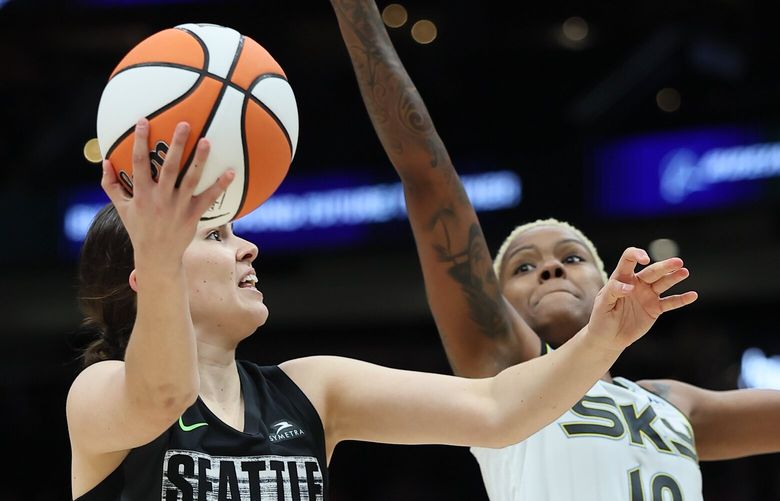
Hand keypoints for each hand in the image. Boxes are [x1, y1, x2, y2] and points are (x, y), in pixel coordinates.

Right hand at [101, 118, 234, 271]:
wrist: (157, 256)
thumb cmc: (139, 228)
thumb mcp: (121, 208)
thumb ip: (110, 185)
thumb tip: (105, 161)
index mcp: (141, 194)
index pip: (138, 162)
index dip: (140, 141)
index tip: (143, 120)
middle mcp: (160, 198)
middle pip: (169, 167)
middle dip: (176, 145)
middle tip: (185, 124)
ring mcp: (178, 206)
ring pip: (190, 179)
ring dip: (199, 160)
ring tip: (207, 141)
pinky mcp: (193, 215)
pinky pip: (208, 198)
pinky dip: (220, 186)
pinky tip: (231, 172)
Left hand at [585, 247, 697, 352]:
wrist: (608, 338)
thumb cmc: (601, 318)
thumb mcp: (602, 304)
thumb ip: (613, 291)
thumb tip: (630, 287)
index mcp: (621, 278)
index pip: (629, 260)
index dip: (637, 255)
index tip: (644, 259)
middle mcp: (636, 283)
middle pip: (652, 271)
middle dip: (664, 266)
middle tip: (678, 262)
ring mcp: (647, 295)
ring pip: (663, 283)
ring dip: (674, 277)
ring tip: (684, 272)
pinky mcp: (654, 309)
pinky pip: (670, 303)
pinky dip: (681, 299)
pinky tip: (692, 295)